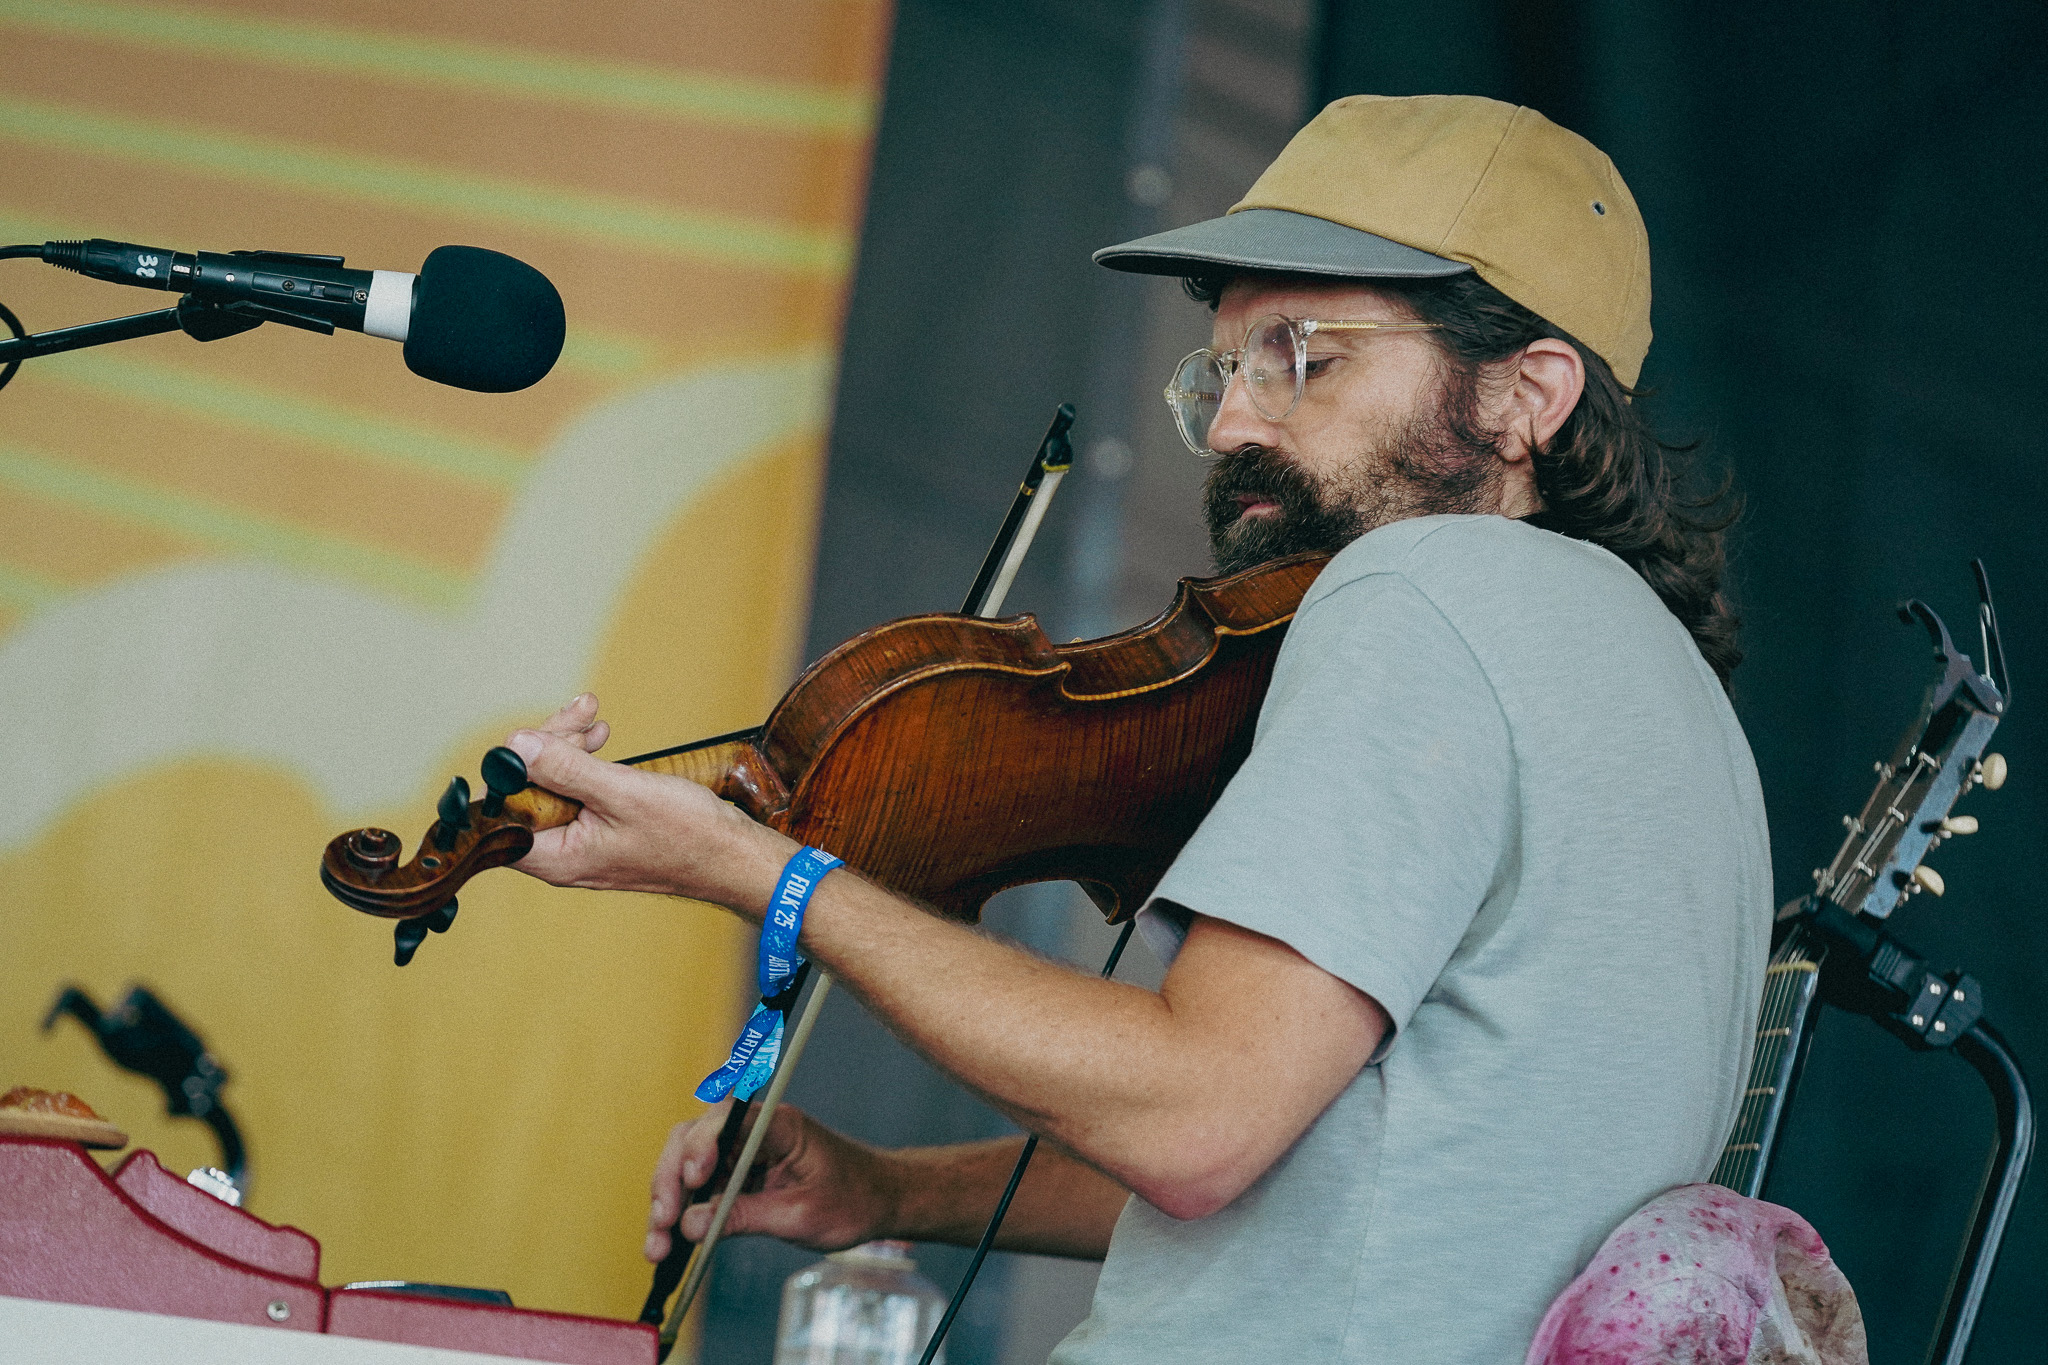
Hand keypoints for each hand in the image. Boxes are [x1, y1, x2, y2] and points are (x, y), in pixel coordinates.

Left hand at [502, 694, 795, 912]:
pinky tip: (600, 738)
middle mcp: (559, 854)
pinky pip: (576, 792)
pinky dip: (585, 761)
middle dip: (548, 746)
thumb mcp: (623, 793)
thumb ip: (565, 769)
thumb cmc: (687, 836)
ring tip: (592, 716)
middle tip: (581, 715)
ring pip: (552, 786)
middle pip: (526, 792)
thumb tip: (515, 746)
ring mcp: (579, 842)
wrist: (732, 856)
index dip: (512, 769)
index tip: (539, 737)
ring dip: (568, 746)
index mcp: (554, 857)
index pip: (502, 810)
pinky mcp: (598, 830)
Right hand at [645, 1100, 896, 1260]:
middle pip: (692, 1141)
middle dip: (670, 1181)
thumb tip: (691, 1225)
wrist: (880, 1203)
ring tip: (658, 1246)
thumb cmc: (853, 1199)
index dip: (700, 1147)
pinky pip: (701, 1190)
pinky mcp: (738, 1177)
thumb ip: (744, 1216)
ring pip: (688, 1167)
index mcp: (777, 1125)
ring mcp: (742, 1154)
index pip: (724, 1120)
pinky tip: (670, 1244)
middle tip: (663, 1222)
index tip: (692, 1181)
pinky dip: (684, 1215)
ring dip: (669, 1204)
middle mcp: (753, 1132)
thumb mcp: (800, 1215)